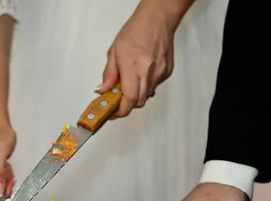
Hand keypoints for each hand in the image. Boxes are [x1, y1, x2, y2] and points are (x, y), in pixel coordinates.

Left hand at [97, 1, 177, 117]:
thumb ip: (109, 74)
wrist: (157, 19)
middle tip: (117, 101)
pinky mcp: (167, 72)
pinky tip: (141, 75)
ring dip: (136, 96)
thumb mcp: (114, 52)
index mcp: (132, 66)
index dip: (120, 111)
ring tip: (129, 84)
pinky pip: (154, 87)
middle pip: (138, 102)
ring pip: (147, 96)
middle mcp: (148, 71)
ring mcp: (160, 72)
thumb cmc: (136, 31)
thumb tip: (103, 90)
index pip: (128, 99)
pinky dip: (145, 86)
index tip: (113, 113)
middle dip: (127, 106)